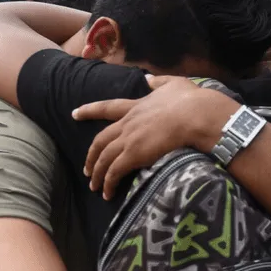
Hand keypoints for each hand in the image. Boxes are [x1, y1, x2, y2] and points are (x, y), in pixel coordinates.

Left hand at [72, 75, 239, 199]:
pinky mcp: (134, 154)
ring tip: (94, 186)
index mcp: (137, 106)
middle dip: (91, 155)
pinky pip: (114, 172)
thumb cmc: (190, 100)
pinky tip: (107, 192)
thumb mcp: (173, 83)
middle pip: (100, 140)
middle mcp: (128, 123)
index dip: (90, 111)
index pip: (108, 108)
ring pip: (104, 158)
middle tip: (86, 168)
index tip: (75, 113)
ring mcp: (130, 139)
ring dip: (97, 173)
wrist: (195, 115)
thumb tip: (148, 78)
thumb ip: (159, 81)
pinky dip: (108, 183)